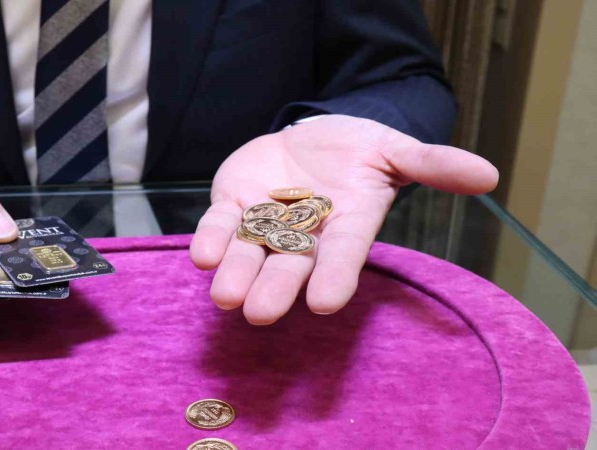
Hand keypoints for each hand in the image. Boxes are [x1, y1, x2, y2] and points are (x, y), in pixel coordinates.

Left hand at [190, 115, 497, 324]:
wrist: (314, 138)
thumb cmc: (359, 151)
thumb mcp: (396, 150)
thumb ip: (432, 164)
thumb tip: (489, 174)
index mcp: (346, 224)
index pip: (342, 254)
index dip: (335, 276)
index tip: (326, 304)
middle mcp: (304, 234)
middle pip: (290, 265)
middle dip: (276, 288)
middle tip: (260, 314)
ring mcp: (265, 221)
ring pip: (249, 252)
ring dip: (236, 273)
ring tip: (225, 296)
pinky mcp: (234, 203)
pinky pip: (220, 225)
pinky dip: (212, 240)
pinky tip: (202, 255)